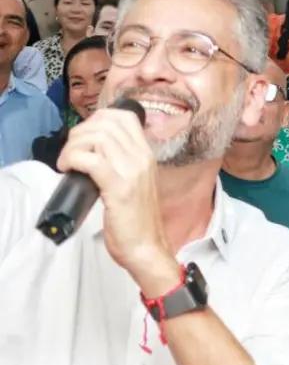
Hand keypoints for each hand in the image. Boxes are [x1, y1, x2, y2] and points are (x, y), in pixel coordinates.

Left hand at [56, 107, 174, 292]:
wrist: (146, 247)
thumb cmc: (135, 220)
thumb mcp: (134, 183)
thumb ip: (121, 164)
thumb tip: (93, 151)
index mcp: (146, 155)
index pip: (124, 117)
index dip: (97, 119)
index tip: (83, 137)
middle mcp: (142, 158)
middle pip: (107, 123)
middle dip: (79, 132)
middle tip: (70, 152)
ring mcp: (132, 171)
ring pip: (98, 137)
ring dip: (73, 146)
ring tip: (67, 162)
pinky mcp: (119, 188)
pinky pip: (91, 160)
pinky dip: (73, 159)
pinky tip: (68, 170)